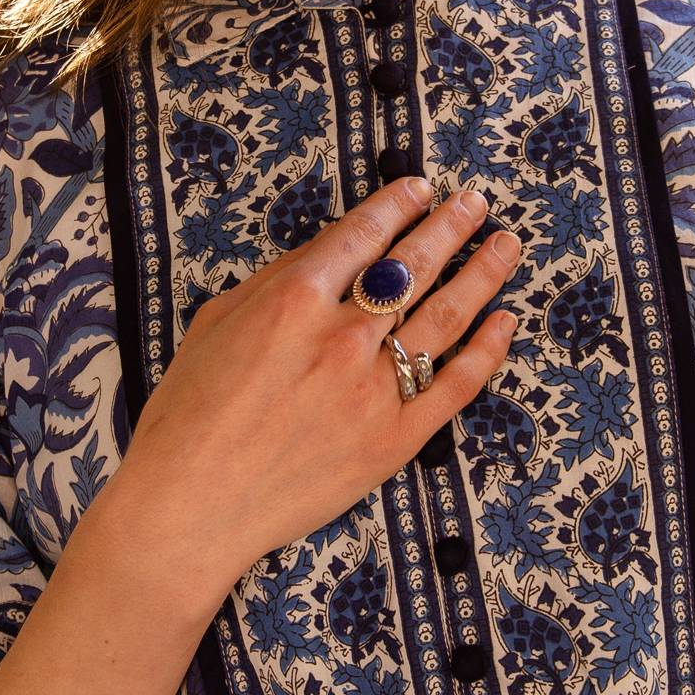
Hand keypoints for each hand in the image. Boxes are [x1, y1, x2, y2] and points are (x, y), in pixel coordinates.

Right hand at [111, 171, 521, 604]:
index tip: (423, 188)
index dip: (399, 204)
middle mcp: (343, 339)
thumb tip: (328, 252)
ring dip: (484, 272)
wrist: (191, 505)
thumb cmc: (188, 415)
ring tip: (506, 246)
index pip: (364, 235)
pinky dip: (488, 349)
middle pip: (416, 265)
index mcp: (294, 301)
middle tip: (476, 203)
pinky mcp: (396, 441)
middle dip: (451, 225)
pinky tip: (505, 321)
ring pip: (448, 316)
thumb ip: (274, 281)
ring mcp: (375, 391)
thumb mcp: (215, 323)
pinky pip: (457, 385)